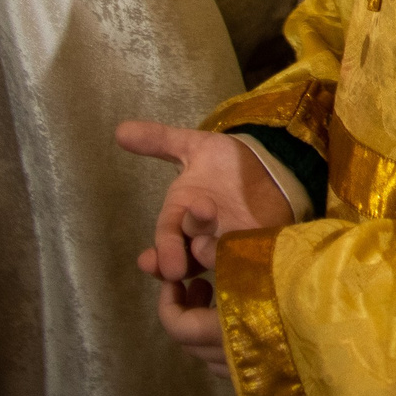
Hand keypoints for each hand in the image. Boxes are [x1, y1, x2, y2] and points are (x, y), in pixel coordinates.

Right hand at [117, 119, 289, 372]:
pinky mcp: (260, 247)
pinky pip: (249, 259)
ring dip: (207, 257)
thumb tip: (120, 129)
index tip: (146, 259)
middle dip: (179, 259)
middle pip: (187, 258)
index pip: (167, 237)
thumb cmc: (229, 163)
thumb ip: (161, 141)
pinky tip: (238, 254)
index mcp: (183, 216)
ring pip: (215, 260)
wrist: (275, 164)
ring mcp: (231, 244)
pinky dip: (241, 259)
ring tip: (204, 248)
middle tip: (175, 266)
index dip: (159, 251)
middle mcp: (204, 236)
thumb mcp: (196, 147)